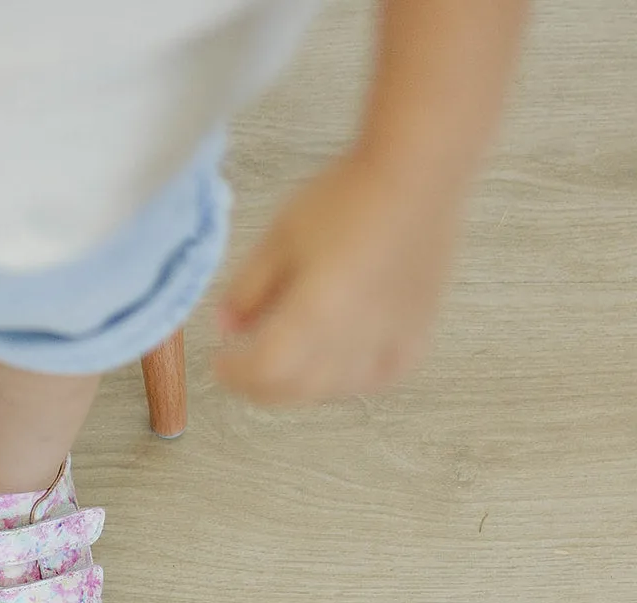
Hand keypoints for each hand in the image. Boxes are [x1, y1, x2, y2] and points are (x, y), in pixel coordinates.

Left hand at [214, 149, 463, 405]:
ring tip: (284, 356)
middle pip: (295, 390)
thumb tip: (226, 328)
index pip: (264, 370)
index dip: (235, 374)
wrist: (415, 178)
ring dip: (299, 384)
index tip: (220, 361)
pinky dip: (345, 379)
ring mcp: (390, 342)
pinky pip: (374, 379)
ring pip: (332, 390)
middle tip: (243, 365)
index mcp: (314, 315)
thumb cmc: (344, 200)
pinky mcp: (416, 337)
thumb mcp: (278, 239)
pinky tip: (332, 360)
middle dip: (260, 385)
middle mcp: (354, 340)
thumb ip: (246, 289)